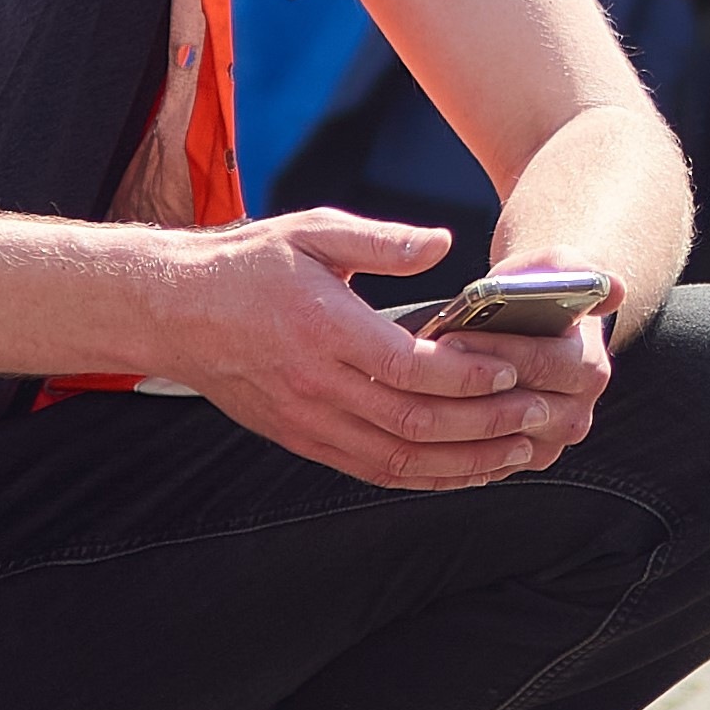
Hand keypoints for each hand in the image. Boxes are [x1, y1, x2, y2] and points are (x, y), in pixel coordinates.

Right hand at [166, 212, 609, 488]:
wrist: (173, 311)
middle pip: (414, 420)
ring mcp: (309, 419)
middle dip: (483, 425)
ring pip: (397, 458)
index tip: (510, 371)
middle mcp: (317, 383)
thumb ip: (381, 241)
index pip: (409, 366)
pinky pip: (371, 470)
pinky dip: (423, 477)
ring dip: (462, 462)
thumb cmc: (249, 265)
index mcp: (325, 328)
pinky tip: (463, 472)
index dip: (466, 375)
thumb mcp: (312, 231)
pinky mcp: (302, 438)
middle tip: (537, 417)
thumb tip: (442, 244)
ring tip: (515, 452)